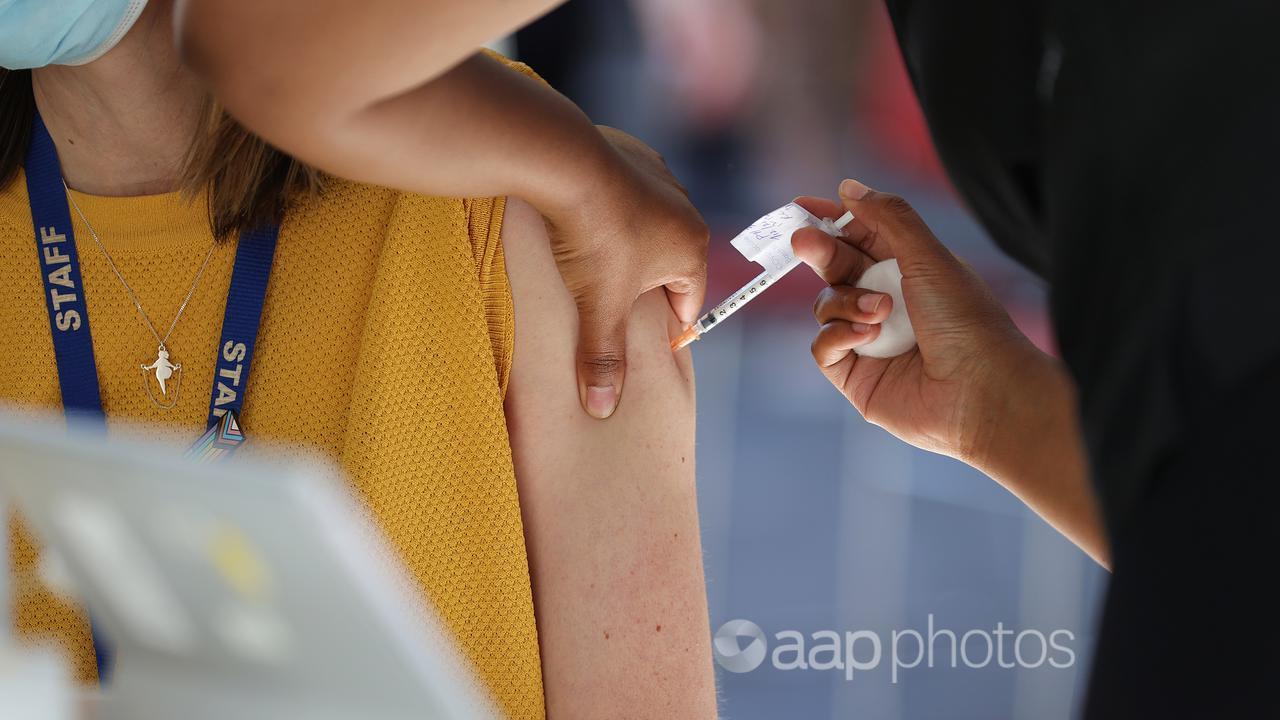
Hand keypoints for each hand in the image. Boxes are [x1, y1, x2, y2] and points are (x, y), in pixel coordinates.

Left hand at [543, 126, 707, 418]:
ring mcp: (661, 178)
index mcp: (692, 248)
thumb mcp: (598, 305)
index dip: (660, 329)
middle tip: (604, 303)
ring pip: (647, 228)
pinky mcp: (632, 155)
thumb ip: (603, 357)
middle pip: (667, 266)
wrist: (565, 162)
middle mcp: (686, 211)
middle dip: (640, 288)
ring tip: (590, 261)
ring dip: (625, 246)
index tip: (634, 341)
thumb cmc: (593, 237)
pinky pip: (626, 194)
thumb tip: (602, 409)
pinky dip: (610, 208)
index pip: (687, 304)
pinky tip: (583, 218)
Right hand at [791, 179, 1046, 463]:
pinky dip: (837, 336)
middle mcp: (887, 303)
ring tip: (879, 313)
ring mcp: (869, 340)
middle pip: (836, 267)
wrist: (980, 393)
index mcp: (910, 270)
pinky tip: (865, 338)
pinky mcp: (855, 375)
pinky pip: (824, 346)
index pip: (861, 237)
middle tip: (804, 240)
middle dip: (820, 251)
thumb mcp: (929, 257)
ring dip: (845, 302)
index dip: (833, 220)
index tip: (804, 205)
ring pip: (826, 305)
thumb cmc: (966, 323)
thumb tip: (849, 187)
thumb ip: (888, 218)